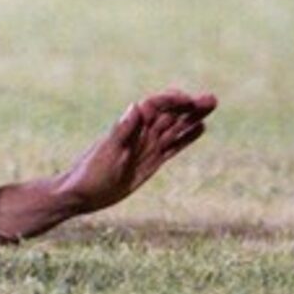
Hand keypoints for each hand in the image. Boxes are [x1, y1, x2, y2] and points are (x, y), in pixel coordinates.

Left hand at [48, 87, 216, 217]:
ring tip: (210, 107)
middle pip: (169, 115)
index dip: (172, 101)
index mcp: (129, 127)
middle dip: (189, 106)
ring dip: (192, 118)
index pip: (154, 106)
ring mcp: (147, 147)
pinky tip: (199, 129)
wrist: (81, 194)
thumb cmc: (90, 174)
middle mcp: (140, 134)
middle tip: (212, 99)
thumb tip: (136, 106)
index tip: (190, 100)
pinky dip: (186, 138)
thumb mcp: (108, 152)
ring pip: (174, 129)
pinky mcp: (151, 162)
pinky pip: (172, 147)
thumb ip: (122, 130)